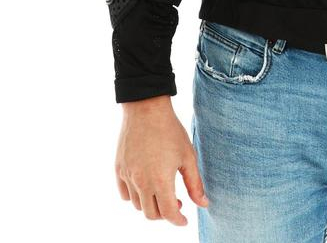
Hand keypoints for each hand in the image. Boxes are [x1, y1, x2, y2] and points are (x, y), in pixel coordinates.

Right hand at [115, 95, 207, 225]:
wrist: (147, 109)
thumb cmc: (171, 131)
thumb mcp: (188, 156)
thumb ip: (195, 183)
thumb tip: (203, 204)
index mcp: (160, 180)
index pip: (168, 213)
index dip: (178, 220)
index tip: (184, 220)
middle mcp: (141, 182)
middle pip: (151, 213)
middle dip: (165, 214)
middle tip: (177, 204)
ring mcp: (127, 176)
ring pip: (137, 205)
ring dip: (151, 205)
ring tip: (163, 193)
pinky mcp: (119, 169)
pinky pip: (125, 193)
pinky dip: (135, 197)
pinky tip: (146, 187)